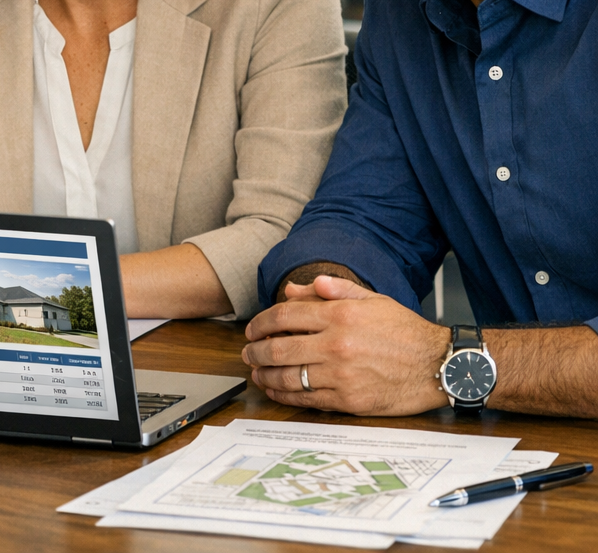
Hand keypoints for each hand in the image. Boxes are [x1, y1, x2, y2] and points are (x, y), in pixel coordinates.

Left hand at [242, 274, 450, 415]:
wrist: (439, 365)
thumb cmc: (406, 331)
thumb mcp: (372, 299)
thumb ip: (334, 290)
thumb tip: (300, 287)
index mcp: (340, 315)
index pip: (286, 315)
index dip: (261, 322)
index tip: (251, 328)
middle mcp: (337, 344)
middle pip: (280, 347)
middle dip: (255, 350)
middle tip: (246, 352)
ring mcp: (342, 374)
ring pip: (288, 375)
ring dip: (265, 374)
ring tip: (255, 371)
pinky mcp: (349, 400)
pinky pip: (307, 399)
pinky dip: (284, 395)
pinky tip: (275, 390)